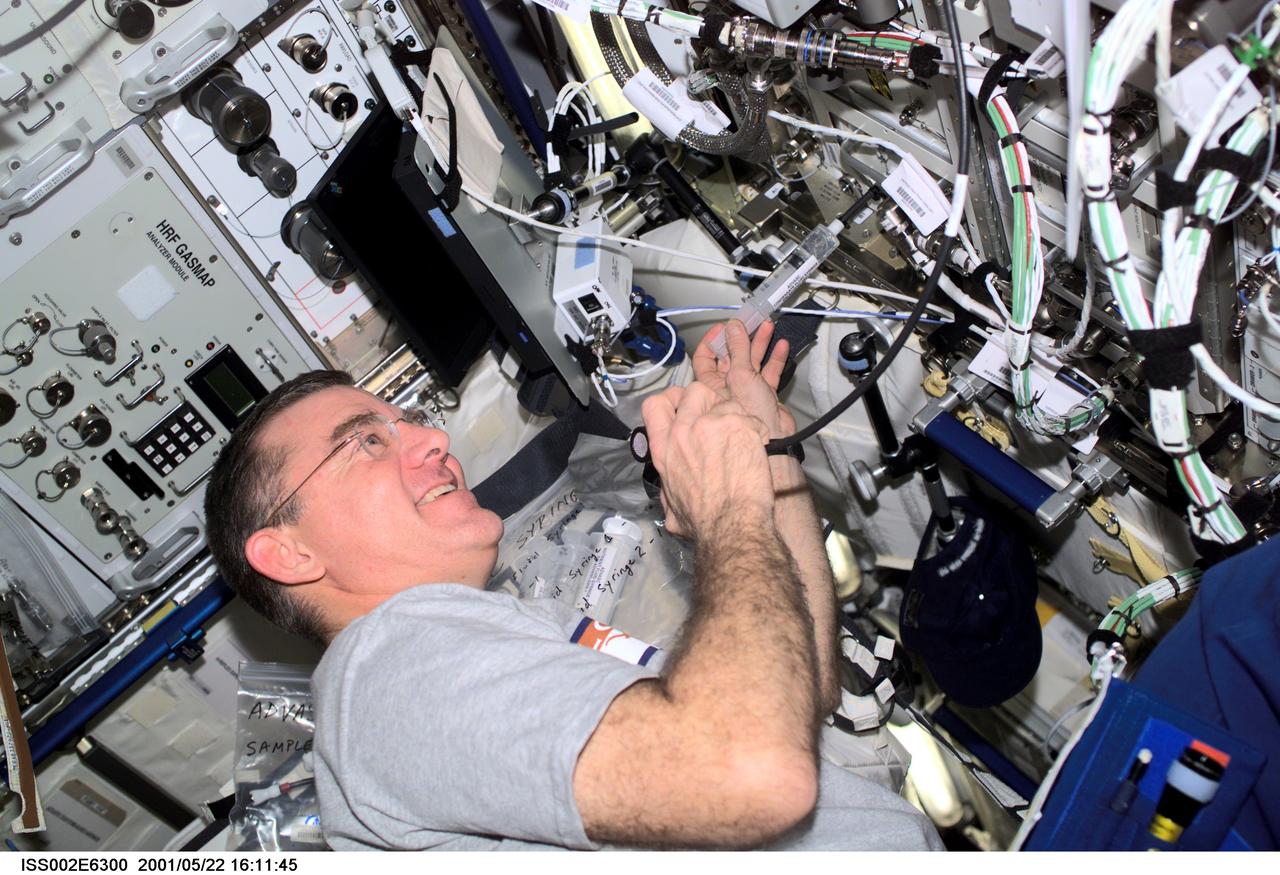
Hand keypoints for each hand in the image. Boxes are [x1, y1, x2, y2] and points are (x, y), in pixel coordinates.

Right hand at [641, 381, 773, 539]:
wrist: (731, 523)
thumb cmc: (703, 522)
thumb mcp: (670, 506)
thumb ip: (669, 488)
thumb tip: (672, 489)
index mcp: (664, 449)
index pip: (655, 405)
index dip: (671, 401)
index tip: (684, 408)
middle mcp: (684, 431)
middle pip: (694, 391)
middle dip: (709, 401)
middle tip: (721, 421)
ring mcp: (711, 424)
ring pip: (726, 401)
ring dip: (736, 417)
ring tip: (743, 439)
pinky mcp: (738, 424)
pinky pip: (750, 416)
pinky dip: (757, 431)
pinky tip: (757, 449)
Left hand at [694, 320, 796, 438]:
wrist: (775, 438)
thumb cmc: (751, 416)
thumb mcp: (741, 375)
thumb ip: (738, 349)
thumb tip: (733, 328)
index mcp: (712, 384)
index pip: (705, 358)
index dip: (713, 341)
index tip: (724, 327)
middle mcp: (727, 386)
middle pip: (731, 355)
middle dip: (741, 337)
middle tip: (750, 322)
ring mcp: (746, 390)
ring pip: (751, 361)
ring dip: (760, 344)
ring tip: (768, 327)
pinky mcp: (764, 393)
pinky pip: (768, 371)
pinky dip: (775, 358)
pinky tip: (780, 346)